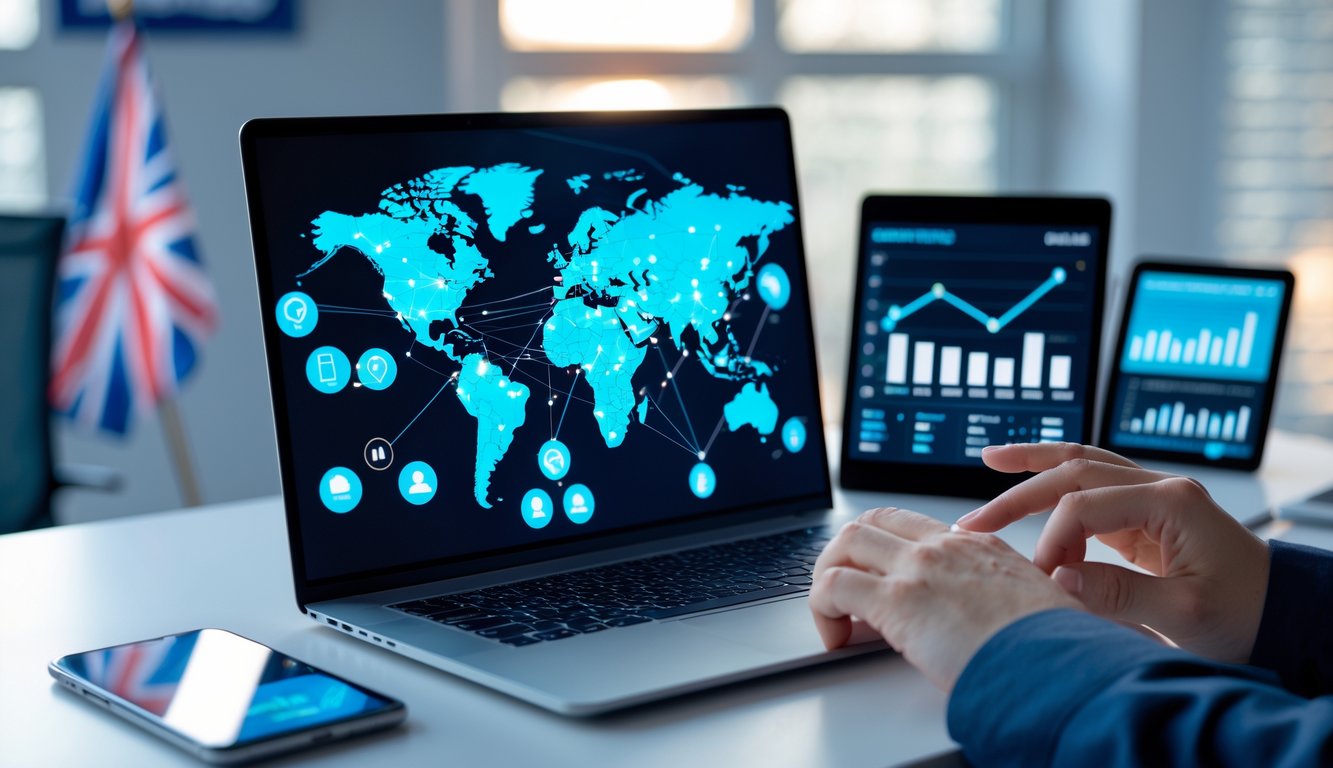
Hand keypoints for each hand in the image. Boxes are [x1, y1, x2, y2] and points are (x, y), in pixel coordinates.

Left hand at [810, 507, 1080, 691]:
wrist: (1062, 665)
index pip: (911, 526)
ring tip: (833, 615)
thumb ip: (1028, 593)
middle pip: (871, 523)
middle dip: (845, 555)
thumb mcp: (1048, 603)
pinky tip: (835, 638)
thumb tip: (1035, 600)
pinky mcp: (897, 602)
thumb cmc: (1061, 647)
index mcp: (978, 547)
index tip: (878, 580)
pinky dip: (821, 608)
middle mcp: (944, 548)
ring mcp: (918, 569)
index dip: (884, 549)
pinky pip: (833, 586)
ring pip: (845, 543)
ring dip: (827, 577)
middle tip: (842, 594)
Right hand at [956, 442, 1269, 663]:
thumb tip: (1058, 579)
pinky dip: (1056, 479)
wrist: (1280, 613)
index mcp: (1173, 502)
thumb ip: (1118, 595)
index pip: (1086, 506)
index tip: (1041, 582)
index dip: (1053, 541)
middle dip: (1020, 493)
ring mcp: (1153, 495)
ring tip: (989, 460)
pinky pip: (1091, 487)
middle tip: (975, 522)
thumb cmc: (1243, 613)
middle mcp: (1161, 487)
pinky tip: (1026, 476)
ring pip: (1082, 464)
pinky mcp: (1145, 514)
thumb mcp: (1183, 615)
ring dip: (1034, 465)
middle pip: (1076, 471)